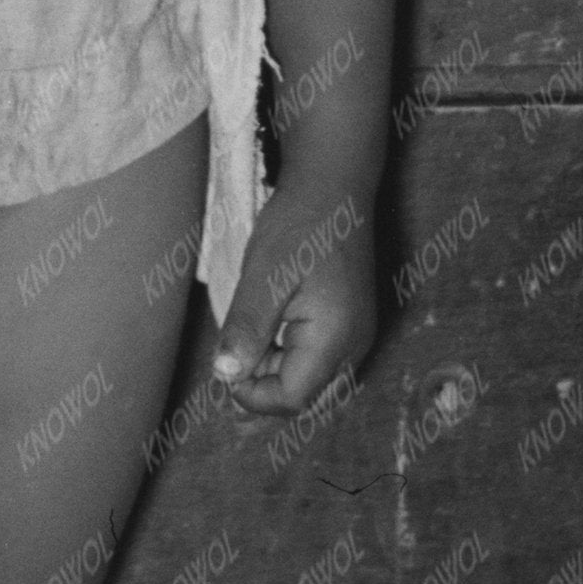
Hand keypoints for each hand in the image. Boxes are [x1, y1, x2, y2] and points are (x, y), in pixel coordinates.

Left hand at [210, 195, 377, 416]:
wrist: (335, 185)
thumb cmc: (299, 224)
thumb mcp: (263, 276)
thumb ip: (247, 330)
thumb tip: (226, 376)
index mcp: (335, 340)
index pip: (293, 398)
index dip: (255, 396)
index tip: (225, 372)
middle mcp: (354, 346)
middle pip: (309, 399)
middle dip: (268, 393)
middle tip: (235, 370)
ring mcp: (357, 335)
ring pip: (316, 383)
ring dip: (279, 376)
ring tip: (250, 345)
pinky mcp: (352, 324)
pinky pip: (323, 361)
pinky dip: (292, 359)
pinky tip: (270, 336)